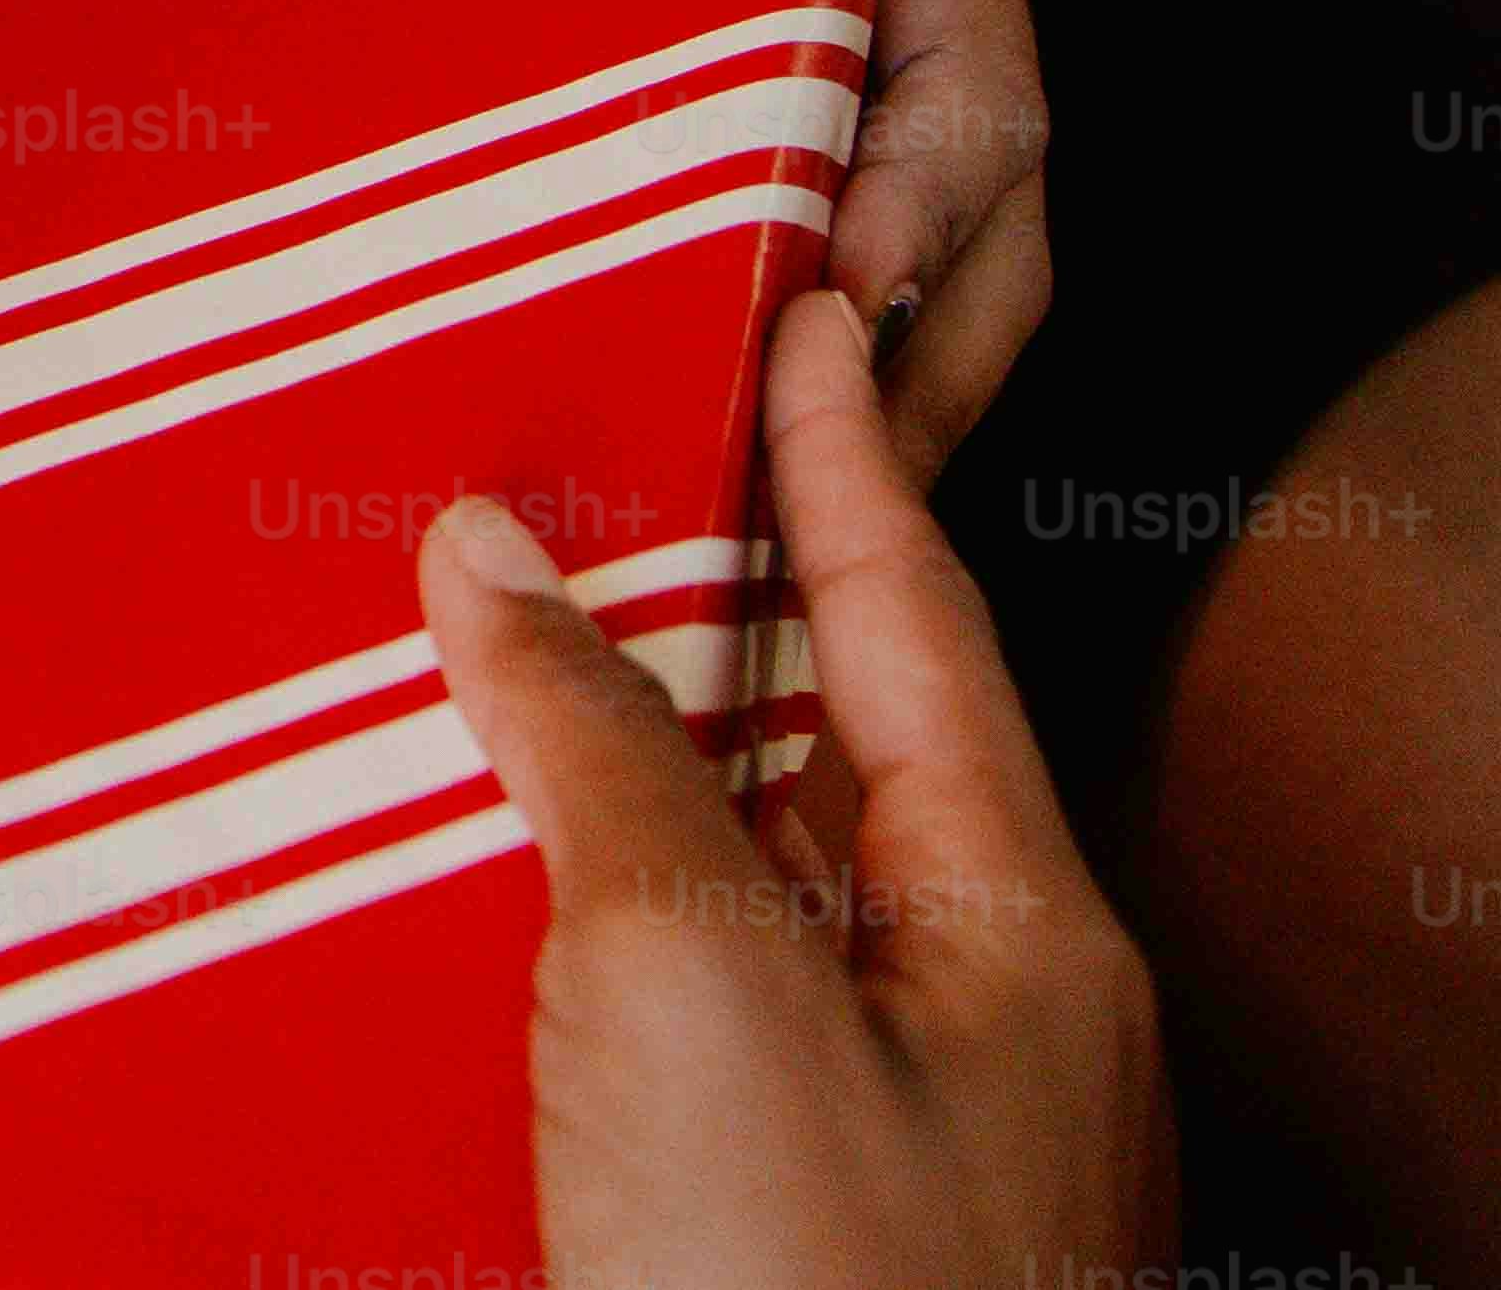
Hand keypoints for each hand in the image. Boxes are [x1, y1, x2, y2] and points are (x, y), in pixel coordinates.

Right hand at [427, 290, 1166, 1289]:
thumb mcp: (690, 978)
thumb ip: (604, 753)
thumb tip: (499, 556)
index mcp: (1014, 935)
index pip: (917, 620)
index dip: (844, 452)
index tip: (805, 305)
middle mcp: (975, 1032)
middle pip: (844, 750)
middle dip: (733, 601)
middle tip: (629, 447)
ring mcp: (882, 1148)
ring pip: (754, 892)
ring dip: (635, 767)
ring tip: (511, 643)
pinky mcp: (762, 1239)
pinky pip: (677, 1025)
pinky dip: (581, 931)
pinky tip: (486, 916)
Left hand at [491, 0, 1045, 471]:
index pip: (971, 88)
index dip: (918, 204)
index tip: (835, 300)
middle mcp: (951, 32)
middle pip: (989, 244)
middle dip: (916, 382)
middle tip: (801, 509)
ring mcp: (903, 109)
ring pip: (945, 306)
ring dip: (879, 432)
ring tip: (765, 565)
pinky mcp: (830, 162)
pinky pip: (861, 308)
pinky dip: (818, 414)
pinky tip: (719, 511)